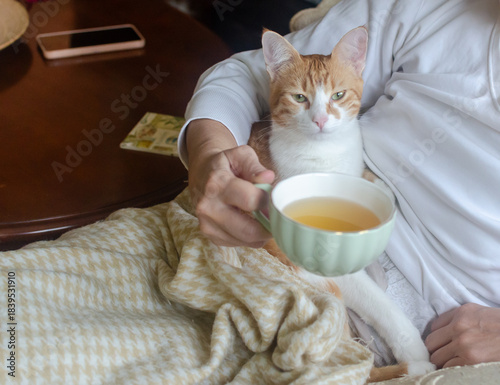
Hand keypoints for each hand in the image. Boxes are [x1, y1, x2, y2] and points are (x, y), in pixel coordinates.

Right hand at [186, 119, 274, 247]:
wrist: (201, 173)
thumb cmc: (225, 164)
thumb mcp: (240, 155)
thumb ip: (255, 166)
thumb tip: (268, 178)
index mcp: (217, 183)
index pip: (251, 201)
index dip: (267, 201)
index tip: (272, 198)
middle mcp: (209, 207)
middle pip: (249, 230)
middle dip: (269, 226)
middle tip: (276, 217)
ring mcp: (207, 224)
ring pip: (246, 240)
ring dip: (260, 232)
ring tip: (262, 217)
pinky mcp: (210, 236)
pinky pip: (239, 244)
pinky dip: (249, 237)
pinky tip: (248, 221)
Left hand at [425, 303, 499, 367]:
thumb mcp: (480, 313)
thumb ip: (460, 318)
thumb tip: (445, 329)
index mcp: (461, 313)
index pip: (434, 326)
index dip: (438, 337)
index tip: (442, 343)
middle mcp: (458, 326)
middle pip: (431, 343)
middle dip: (436, 350)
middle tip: (444, 355)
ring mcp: (463, 344)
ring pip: (437, 358)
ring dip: (443, 362)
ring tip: (453, 363)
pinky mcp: (470, 359)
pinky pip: (449, 367)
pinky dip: (451, 370)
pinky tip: (459, 368)